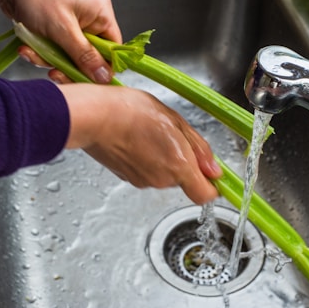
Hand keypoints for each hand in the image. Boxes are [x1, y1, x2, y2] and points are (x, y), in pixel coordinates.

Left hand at [0, 0, 121, 82]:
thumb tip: (104, 77)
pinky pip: (52, 50)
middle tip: (55, 73)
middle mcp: (88, 21)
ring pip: (67, 56)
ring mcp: (70, 26)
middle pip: (88, 58)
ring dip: (48, 59)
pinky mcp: (53, 29)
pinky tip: (26, 47)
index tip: (86, 80)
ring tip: (32, 52)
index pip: (111, 51)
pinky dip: (39, 52)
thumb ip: (84, 55)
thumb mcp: (62, 27)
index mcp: (100, 16)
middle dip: (68, 67)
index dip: (101, 69)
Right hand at [58, 83, 221, 203]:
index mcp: (179, 165)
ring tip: (150, 134)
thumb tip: (214, 171)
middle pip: (184, 180)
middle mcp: (162, 179)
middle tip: (172, 135)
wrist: (93, 118)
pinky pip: (147, 172)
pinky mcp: (128, 178)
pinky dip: (147, 160)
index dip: (212, 187)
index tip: (212, 174)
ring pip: (164, 175)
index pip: (206, 195)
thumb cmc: (130, 112)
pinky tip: (137, 141)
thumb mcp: (175, 121)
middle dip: (183, 161)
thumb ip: (199, 149)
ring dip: (163, 158)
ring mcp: (143, 181)